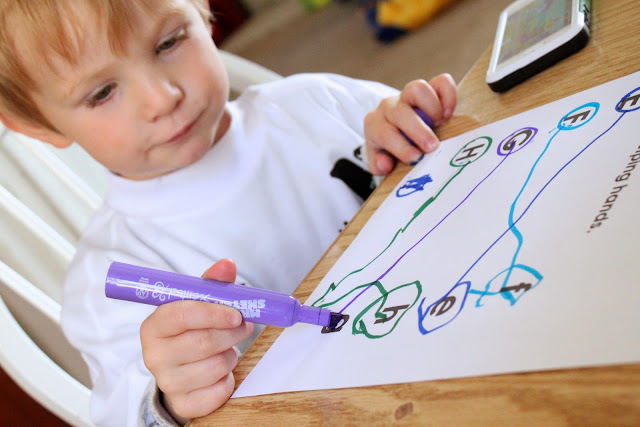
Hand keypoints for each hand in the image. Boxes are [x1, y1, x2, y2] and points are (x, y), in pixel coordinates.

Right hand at [140, 259, 252, 423]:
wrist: (181, 371)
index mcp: (154, 326)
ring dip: (231, 355)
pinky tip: (222, 371)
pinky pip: (219, 392)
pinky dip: (229, 380)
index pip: (180, 315)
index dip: (212, 313)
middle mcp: (154, 356)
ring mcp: (167, 382)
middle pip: (202, 342)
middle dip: (231, 333)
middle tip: (244, 326)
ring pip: (215, 366)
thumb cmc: (191, 331)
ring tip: (227, 349)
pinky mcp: (184, 404)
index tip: (236, 313)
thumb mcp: (198, 304)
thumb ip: (213, 284)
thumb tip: (227, 264)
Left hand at [364, 74, 457, 174]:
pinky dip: (448, 95)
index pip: (384, 133)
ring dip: (432, 108)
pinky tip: (449, 114)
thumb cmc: (388, 148)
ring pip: (418, 88)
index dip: (401, 147)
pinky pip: (441, 82)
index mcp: (375, 125)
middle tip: (432, 146)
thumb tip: (385, 164)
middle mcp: (389, 107)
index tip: (416, 157)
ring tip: (440, 125)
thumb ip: (378, 165)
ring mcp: (408, 95)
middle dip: (418, 130)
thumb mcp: (380, 159)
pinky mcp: (429, 88)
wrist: (395, 127)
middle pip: (401, 112)